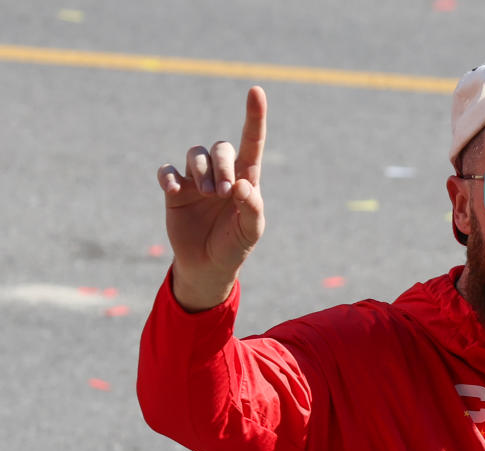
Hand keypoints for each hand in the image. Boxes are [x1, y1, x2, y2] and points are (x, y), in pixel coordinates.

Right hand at [156, 86, 266, 310]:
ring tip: (207, 194)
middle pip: (220, 147)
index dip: (255, 116)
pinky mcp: (174, 191)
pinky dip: (168, 176)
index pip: (252, 142)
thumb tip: (244, 184)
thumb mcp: (250, 231)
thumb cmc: (234, 245)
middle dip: (221, 165)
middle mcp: (221, 173)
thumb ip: (252, 207)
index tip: (256, 90)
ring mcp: (196, 180)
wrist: (207, 265)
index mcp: (246, 178)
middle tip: (224, 193)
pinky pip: (167, 170)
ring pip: (195, 154)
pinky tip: (174, 190)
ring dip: (201, 170)